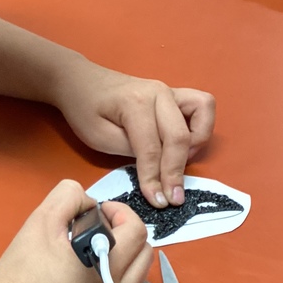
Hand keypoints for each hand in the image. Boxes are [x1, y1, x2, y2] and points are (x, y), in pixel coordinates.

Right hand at [0, 180, 151, 282]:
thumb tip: (92, 206)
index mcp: (103, 270)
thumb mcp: (41, 218)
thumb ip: (71, 196)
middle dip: (125, 233)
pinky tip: (94, 272)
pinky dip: (119, 277)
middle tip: (96, 229)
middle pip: (145, 252)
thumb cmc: (20, 269)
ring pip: (140, 274)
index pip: (136, 231)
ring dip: (126, 255)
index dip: (119, 213)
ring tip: (95, 251)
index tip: (97, 212)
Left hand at [51, 57, 214, 207]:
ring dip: (197, 142)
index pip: (151, 148)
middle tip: (172, 197)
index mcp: (135, 103)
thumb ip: (131, 152)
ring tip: (179, 161)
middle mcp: (158, 93)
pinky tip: (185, 143)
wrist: (80, 80)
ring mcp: (169, 90)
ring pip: (202, 113)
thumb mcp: (98, 137)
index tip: (158, 202)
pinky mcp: (174, 94)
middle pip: (179, 136)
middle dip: (176, 171)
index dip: (155, 179)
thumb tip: (158, 172)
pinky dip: (200, 125)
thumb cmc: (84, 109)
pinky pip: (202, 105)